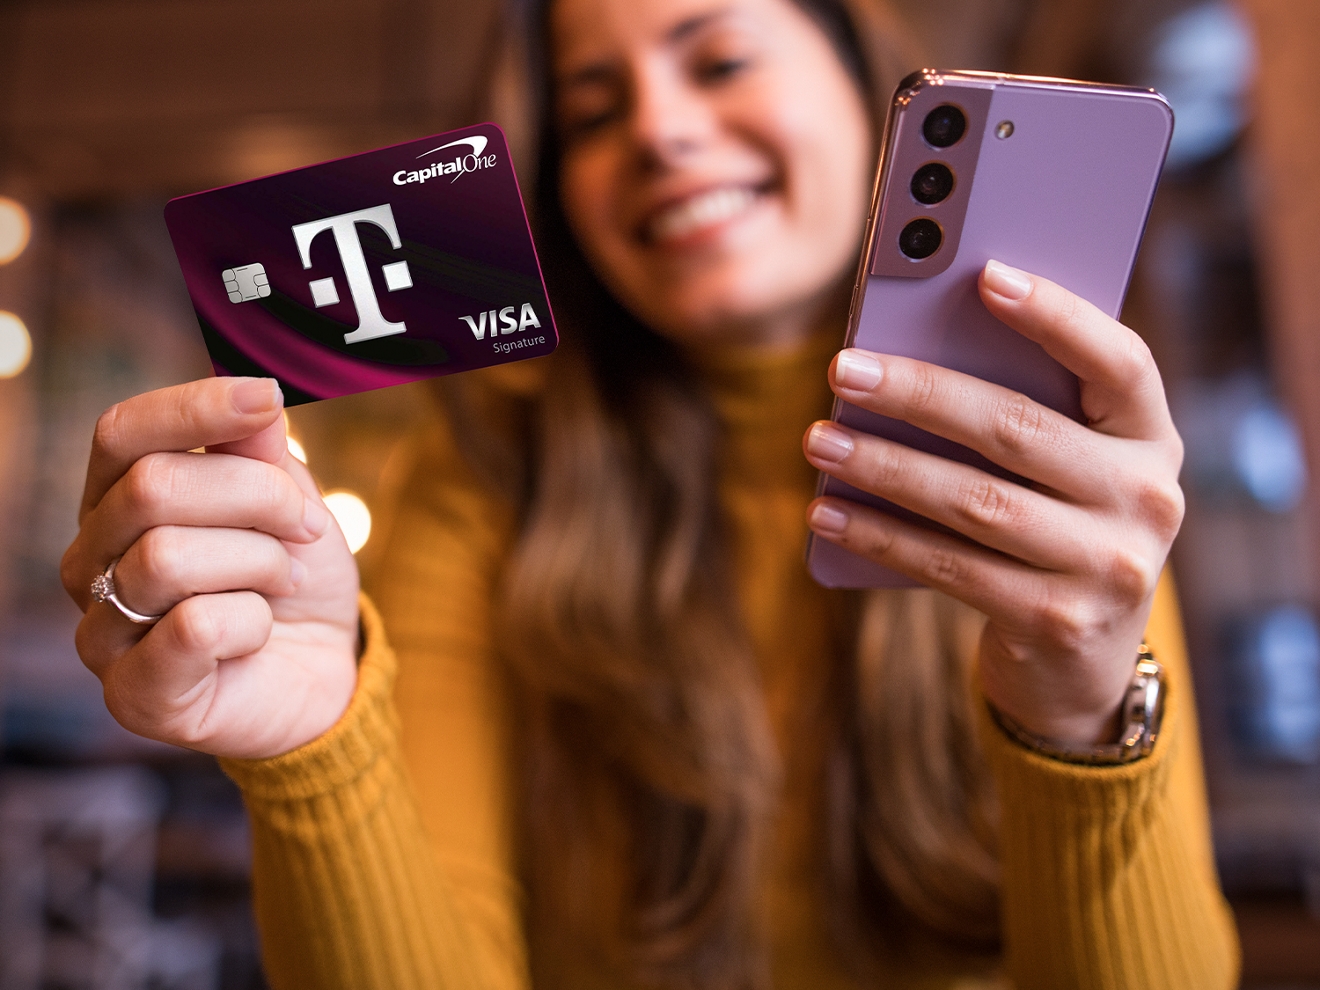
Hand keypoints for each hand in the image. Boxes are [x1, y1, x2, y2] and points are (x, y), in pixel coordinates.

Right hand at [61, 377, 360, 758]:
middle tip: (305, 528)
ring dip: (261, 562)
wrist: (324, 668)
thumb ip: (259, 451)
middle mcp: (90, 561)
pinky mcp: (133, 694)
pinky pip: (193, 627)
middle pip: (153, 487)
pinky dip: (252, 622)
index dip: (194, 407)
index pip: (121, 431)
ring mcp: (102, 632)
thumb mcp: (289, 500)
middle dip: (259, 497)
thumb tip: (254, 397)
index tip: (268, 397)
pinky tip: (258, 634)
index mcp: (116, 501)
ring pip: (169, 556)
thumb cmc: (293, 578)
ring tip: (283, 582)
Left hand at [803, 260, 1184, 744]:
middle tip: (845, 367)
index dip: (1058, 316)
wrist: (1079, 663)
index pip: (1119, 361)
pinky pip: (950, 566)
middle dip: (920, 393)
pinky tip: (829, 512)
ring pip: (975, 501)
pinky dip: (881, 535)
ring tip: (820, 439)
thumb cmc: (1054, 529)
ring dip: (885, 466)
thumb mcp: (1065, 469)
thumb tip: (906, 352)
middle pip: (1018, 428)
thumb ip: (1024, 411)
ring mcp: (1108, 566)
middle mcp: (1147, 499)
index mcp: (1152, 438)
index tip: (986, 275)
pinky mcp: (1056, 621)